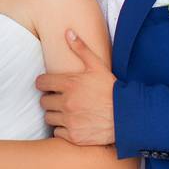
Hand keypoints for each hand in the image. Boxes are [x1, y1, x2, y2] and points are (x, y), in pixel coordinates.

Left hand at [35, 30, 115, 145]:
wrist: (127, 116)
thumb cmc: (111, 90)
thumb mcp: (98, 67)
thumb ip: (81, 49)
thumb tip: (68, 32)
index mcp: (70, 84)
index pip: (41, 83)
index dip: (44, 83)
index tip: (48, 86)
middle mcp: (67, 102)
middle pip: (43, 101)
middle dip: (50, 100)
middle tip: (61, 100)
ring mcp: (70, 120)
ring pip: (49, 117)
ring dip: (55, 115)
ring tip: (67, 112)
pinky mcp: (74, 136)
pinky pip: (57, 133)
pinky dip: (63, 130)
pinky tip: (73, 124)